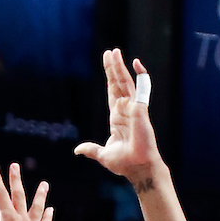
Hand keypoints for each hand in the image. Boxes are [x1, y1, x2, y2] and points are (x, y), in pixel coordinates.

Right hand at [0, 163, 52, 220]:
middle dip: (15, 180)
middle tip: (15, 165)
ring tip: (44, 184)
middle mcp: (22, 220)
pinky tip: (50, 210)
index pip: (0, 195)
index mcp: (8, 219)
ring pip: (37, 208)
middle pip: (19, 196)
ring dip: (40, 196)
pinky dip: (47, 217)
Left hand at [74, 49, 160, 185]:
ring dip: (119, 67)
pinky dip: (140, 75)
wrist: (137, 168)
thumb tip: (78, 150)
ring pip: (125, 82)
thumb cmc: (124, 163)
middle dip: (113, 68)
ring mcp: (133, 108)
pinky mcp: (140, 109)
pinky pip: (141, 88)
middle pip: (118, 84)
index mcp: (117, 119)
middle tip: (109, 52)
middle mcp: (125, 111)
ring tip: (114, 52)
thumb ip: (91, 149)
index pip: (112, 93)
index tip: (107, 65)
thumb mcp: (103, 154)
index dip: (109, 79)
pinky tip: (136, 63)